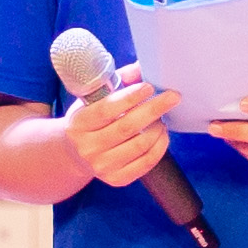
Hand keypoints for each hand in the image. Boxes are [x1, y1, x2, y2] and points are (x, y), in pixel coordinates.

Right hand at [62, 73, 178, 187]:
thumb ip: (118, 80)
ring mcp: (101, 166)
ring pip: (139, 146)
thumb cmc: (90, 118)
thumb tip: (143, 67)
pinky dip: (160, 147)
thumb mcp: (94, 98)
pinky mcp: (116, 179)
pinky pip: (145, 163)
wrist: (75, 153)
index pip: (107, 109)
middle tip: (172, 97)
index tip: (149, 87)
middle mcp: (87, 147)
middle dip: (153, 109)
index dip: (130, 97)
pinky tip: (162, 135)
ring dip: (158, 128)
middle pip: (127, 127)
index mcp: (79, 123)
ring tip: (162, 117)